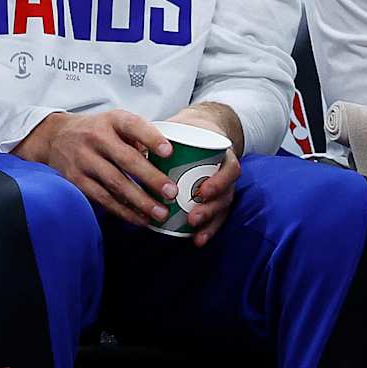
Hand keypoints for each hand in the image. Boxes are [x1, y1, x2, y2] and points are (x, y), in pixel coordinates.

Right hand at [12, 110, 176, 227]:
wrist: (55, 136)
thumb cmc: (96, 131)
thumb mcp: (115, 122)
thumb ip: (139, 136)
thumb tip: (170, 159)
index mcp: (111, 120)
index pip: (133, 125)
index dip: (151, 138)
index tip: (168, 151)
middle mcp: (96, 137)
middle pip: (126, 159)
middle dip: (151, 178)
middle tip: (171, 192)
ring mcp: (84, 159)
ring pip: (115, 183)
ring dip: (140, 200)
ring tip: (160, 213)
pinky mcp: (76, 179)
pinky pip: (103, 198)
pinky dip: (123, 210)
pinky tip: (140, 218)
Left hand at [160, 106, 242, 246]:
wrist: (201, 130)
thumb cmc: (188, 131)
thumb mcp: (181, 127)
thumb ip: (164, 135)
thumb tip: (136, 143)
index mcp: (223, 156)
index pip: (230, 170)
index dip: (219, 183)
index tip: (202, 192)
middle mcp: (226, 174)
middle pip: (225, 196)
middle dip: (210, 210)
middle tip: (192, 218)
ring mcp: (223, 189)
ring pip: (222, 209)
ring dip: (209, 223)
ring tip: (194, 232)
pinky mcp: (216, 200)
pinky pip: (216, 217)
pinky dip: (207, 230)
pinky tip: (196, 240)